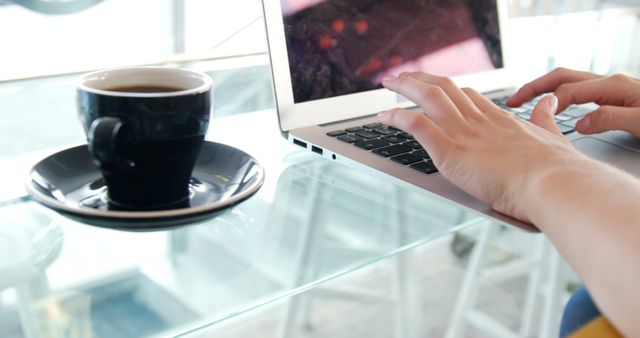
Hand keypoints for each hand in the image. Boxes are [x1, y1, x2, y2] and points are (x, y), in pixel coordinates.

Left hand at [378, 72, 589, 221]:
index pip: (469, 96)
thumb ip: (544, 118)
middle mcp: (479, 121)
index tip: (437, 87)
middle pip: (445, 88)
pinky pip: (416, 125)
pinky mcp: (450, 151)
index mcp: (500, 120)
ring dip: (405, 87)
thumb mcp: (552, 135)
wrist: (552, 183)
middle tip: (405, 77)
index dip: (449, 90)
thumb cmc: (556, 169)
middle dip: (422, 78)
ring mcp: (463, 133)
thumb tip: (548, 102)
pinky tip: (385, 115)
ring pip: (428, 97)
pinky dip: (397, 116)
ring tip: (389, 83)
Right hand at [508, 68, 639, 136]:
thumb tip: (580, 122)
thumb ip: (610, 119)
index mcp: (614, 87)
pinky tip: (555, 109)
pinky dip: (559, 97)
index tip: (529, 119)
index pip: (569, 93)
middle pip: (563, 78)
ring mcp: (613, 89)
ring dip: (545, 90)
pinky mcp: (615, 98)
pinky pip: (579, 92)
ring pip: (569, 83)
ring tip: (525, 102)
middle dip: (535, 87)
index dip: (547, 105)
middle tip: (512, 100)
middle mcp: (611, 84)